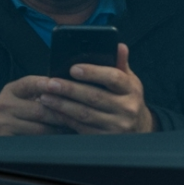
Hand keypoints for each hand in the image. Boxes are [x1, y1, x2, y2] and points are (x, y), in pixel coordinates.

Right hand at [0, 75, 69, 135]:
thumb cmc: (15, 115)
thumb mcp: (21, 99)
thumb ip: (39, 94)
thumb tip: (68, 90)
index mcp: (10, 91)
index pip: (29, 83)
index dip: (45, 84)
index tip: (60, 84)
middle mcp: (4, 105)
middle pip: (40, 110)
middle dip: (62, 115)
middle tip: (80, 117)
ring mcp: (3, 123)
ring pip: (40, 129)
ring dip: (59, 130)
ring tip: (72, 130)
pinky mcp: (6, 140)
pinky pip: (35, 142)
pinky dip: (50, 142)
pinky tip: (59, 141)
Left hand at [37, 44, 154, 133]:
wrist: (139, 128)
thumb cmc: (126, 98)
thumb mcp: (128, 80)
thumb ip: (120, 63)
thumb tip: (118, 45)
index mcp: (131, 89)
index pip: (113, 78)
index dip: (93, 72)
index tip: (73, 68)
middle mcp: (127, 108)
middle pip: (94, 97)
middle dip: (69, 89)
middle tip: (50, 83)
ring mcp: (117, 126)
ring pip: (85, 114)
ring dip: (62, 105)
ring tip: (45, 96)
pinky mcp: (106, 138)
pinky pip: (82, 128)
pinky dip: (66, 118)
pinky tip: (53, 111)